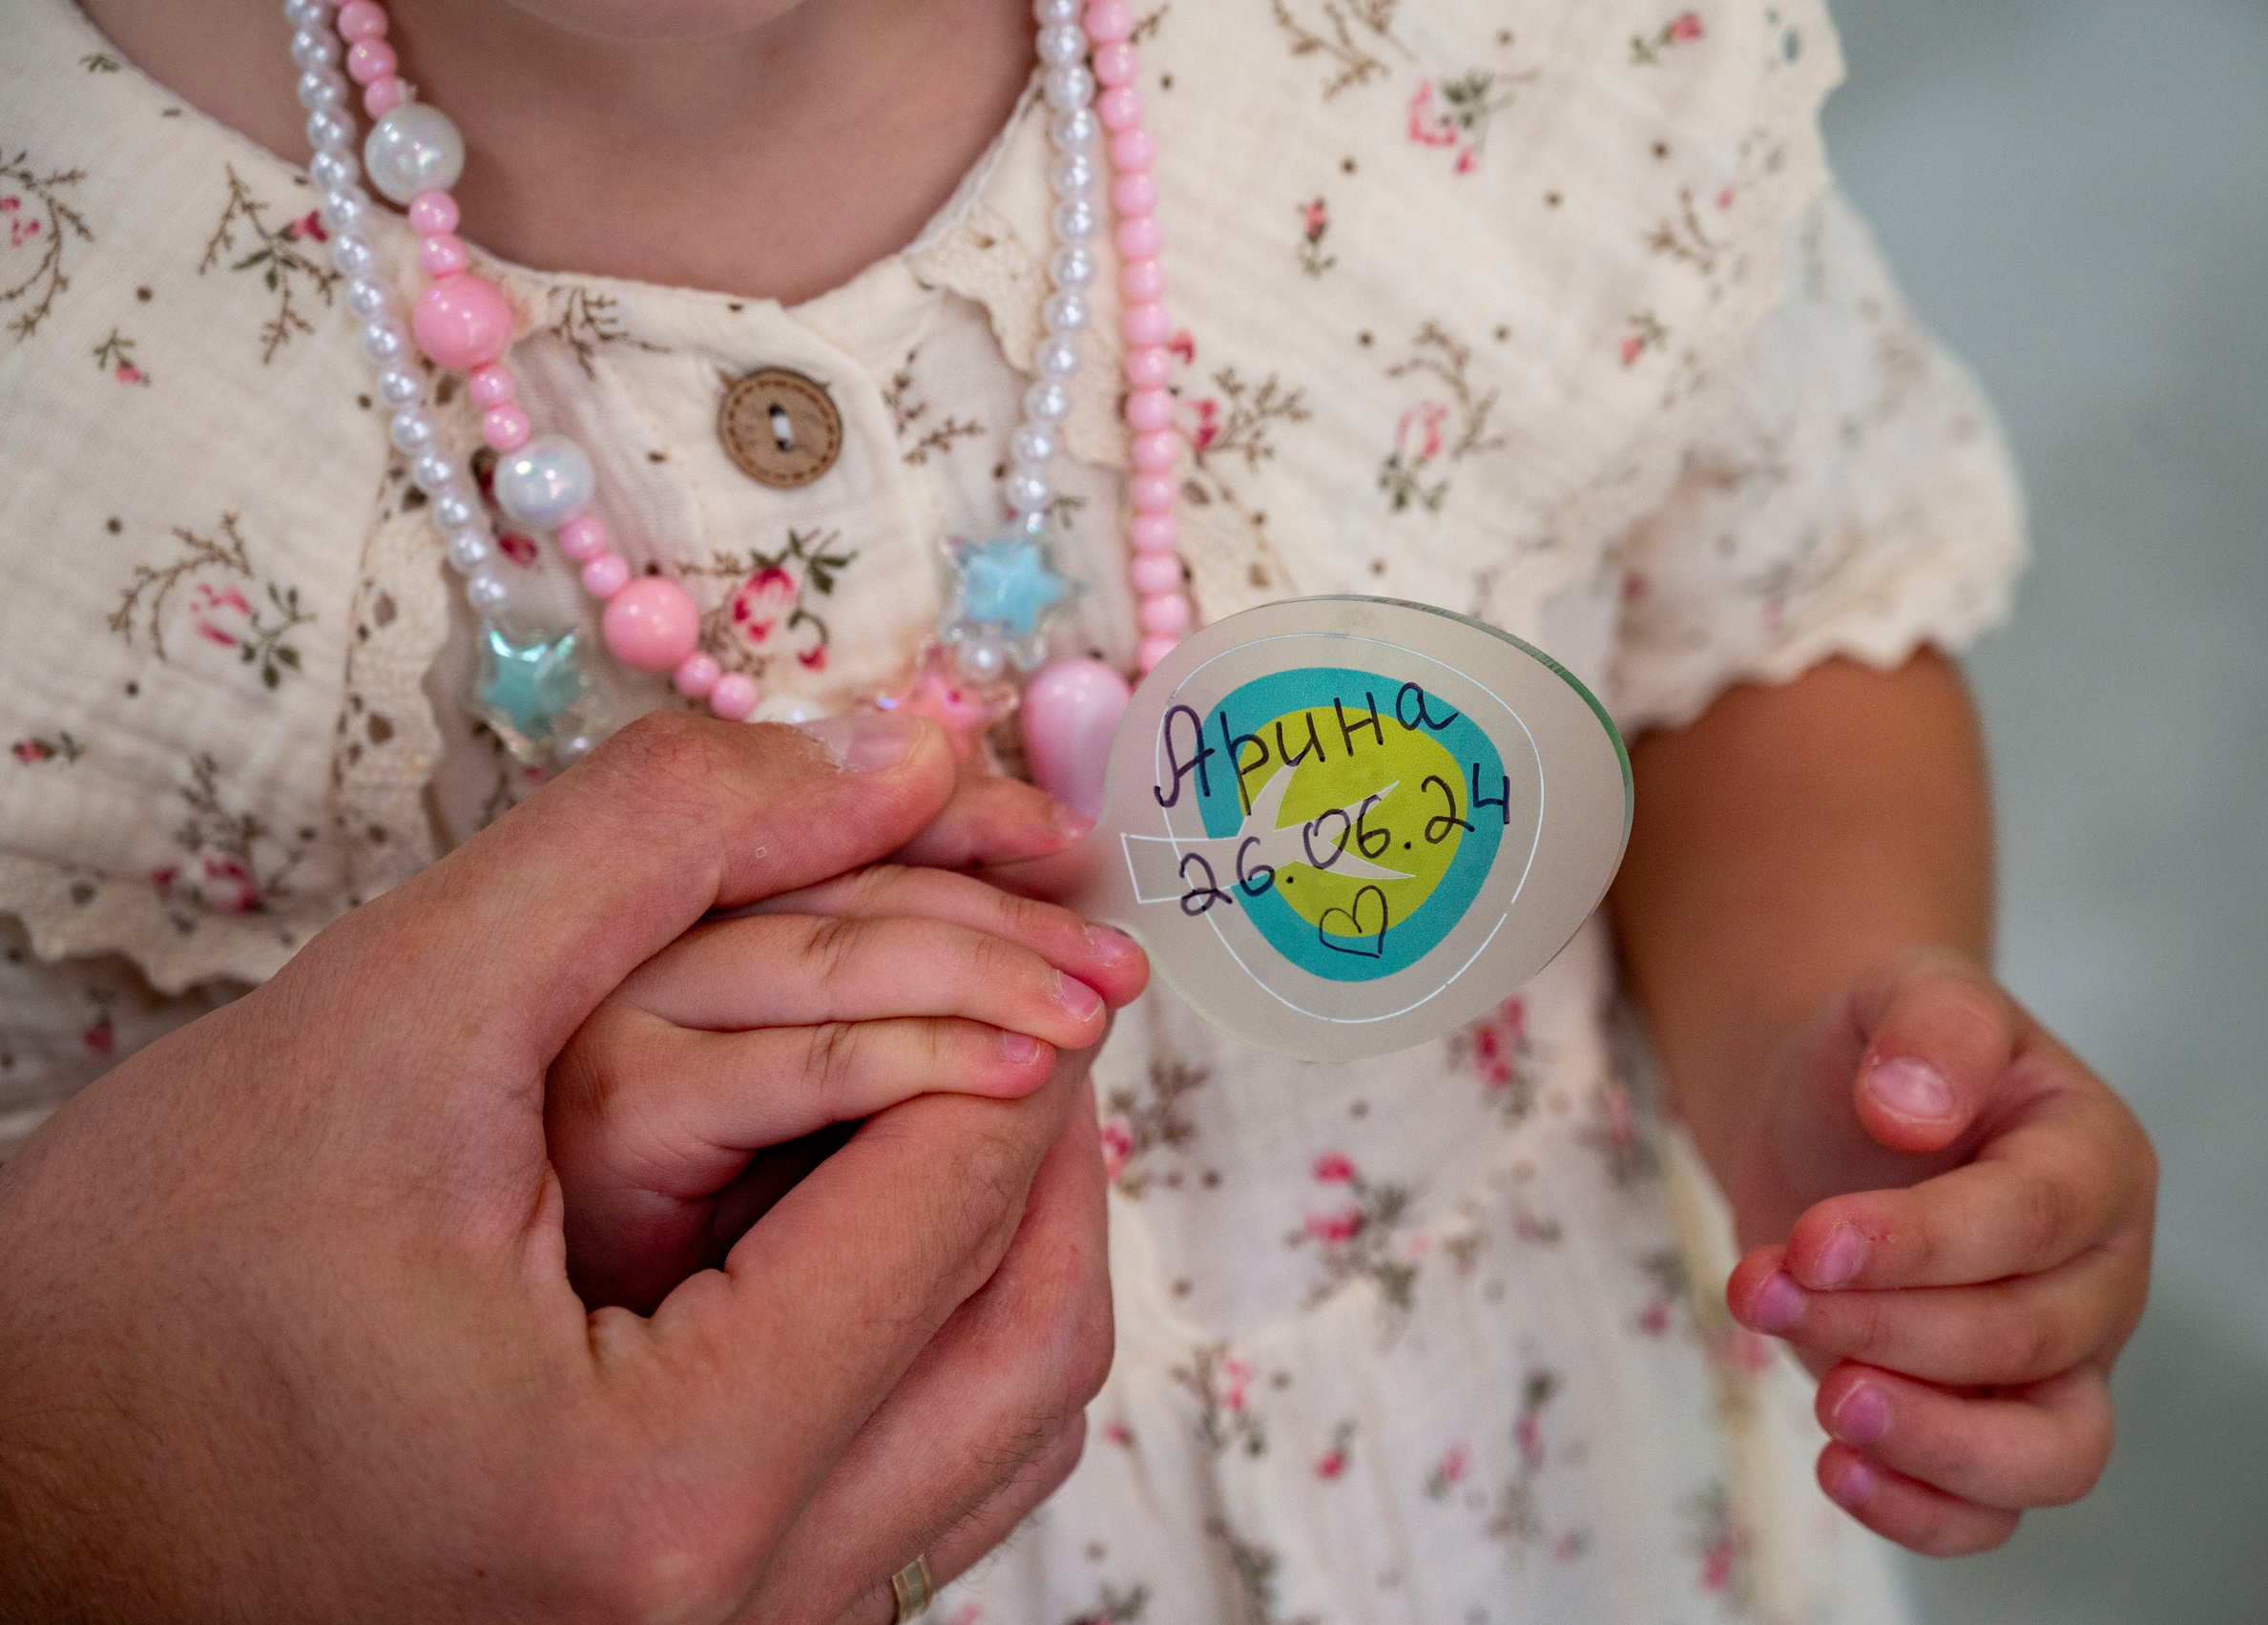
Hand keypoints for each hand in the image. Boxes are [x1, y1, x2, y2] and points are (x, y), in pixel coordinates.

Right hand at [0, 712, 1117, 1623]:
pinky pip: (928, 1482)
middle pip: (1033, 1330)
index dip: (1008, 1004)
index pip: (957, 1193)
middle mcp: (736, 1613)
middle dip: (1044, 1117)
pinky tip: (870, 1207)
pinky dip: (945, 1324)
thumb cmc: (140, 1310)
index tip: (1011, 891)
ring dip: (1014, 1222)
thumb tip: (902, 748)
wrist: (16, 1517)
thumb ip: (653, 847)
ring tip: (949, 1072)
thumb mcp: (388, 1021)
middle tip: (1017, 976)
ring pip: (1007, 1423)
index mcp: (665, 1483)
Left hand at [1720, 950, 2156, 1555]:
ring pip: (2049, 1455)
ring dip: (1932, 1442)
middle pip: (2027, 1336)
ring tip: (1828, 1406)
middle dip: (1885, 1323)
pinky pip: (1993, 1508)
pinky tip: (1838, 1468)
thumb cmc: (1888, 1056)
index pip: (2036, 1217)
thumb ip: (1930, 1026)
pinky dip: (1925, 1512)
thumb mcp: (1909, 991)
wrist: (1838, 1112)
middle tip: (1764, 1288)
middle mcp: (2097, 1275)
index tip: (1810, 1241)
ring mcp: (2056, 1363)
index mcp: (2096, 1160)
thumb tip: (1909, 1109)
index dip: (1923, 1242)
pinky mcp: (1989, 1422)